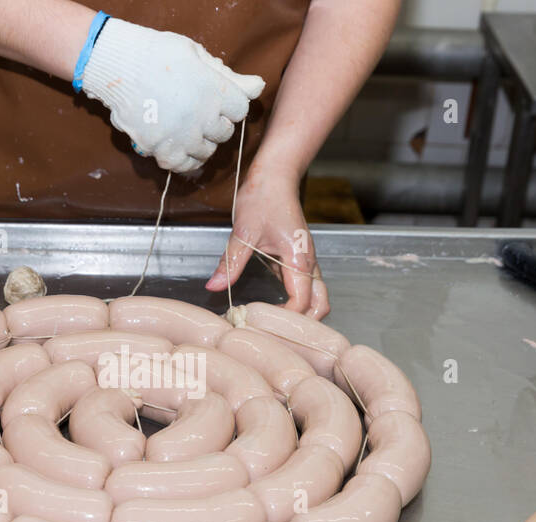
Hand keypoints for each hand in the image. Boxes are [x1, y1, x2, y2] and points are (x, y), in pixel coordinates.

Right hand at [79, 17, 263, 172]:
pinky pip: (180, 166)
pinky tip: (176, 148)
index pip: (240, 110)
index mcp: (215, 91)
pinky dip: (181, 160)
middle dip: (216, 125)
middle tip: (198, 114)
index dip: (229, 105)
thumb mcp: (198, 55)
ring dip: (200, 144)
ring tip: (187, 130)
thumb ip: (229, 76)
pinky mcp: (160, 147)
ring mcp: (181, 135)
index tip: (215, 99)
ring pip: (205, 152)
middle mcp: (202, 117)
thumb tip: (259, 86)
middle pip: (224, 134)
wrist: (120, 63)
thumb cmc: (159, 53)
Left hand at [205, 169, 329, 319]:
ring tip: (271, 324)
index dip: (284, 318)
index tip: (259, 321)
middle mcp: (309, 263)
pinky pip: (306, 289)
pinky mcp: (299, 260)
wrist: (275, 176)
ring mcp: (306, 262)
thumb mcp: (243, 233)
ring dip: (301, 315)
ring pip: (317, 298)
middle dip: (302, 325)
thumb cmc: (263, 198)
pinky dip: (296, 303)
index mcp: (299, 259)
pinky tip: (272, 308)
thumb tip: (215, 287)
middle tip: (270, 331)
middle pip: (320, 306)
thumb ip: (230, 262)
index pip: (302, 302)